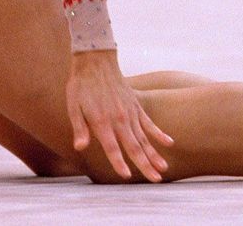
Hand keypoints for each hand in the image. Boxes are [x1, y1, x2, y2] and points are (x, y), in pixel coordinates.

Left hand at [66, 49, 174, 182]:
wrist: (96, 60)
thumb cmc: (81, 85)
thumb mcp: (73, 106)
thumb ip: (79, 128)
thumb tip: (80, 147)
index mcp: (102, 121)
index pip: (112, 147)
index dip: (118, 162)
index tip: (126, 176)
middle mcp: (119, 119)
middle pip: (134, 146)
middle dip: (145, 165)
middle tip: (156, 181)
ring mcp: (130, 112)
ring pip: (144, 137)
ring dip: (154, 154)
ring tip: (164, 169)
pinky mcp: (136, 105)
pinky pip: (149, 122)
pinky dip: (159, 133)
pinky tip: (169, 143)